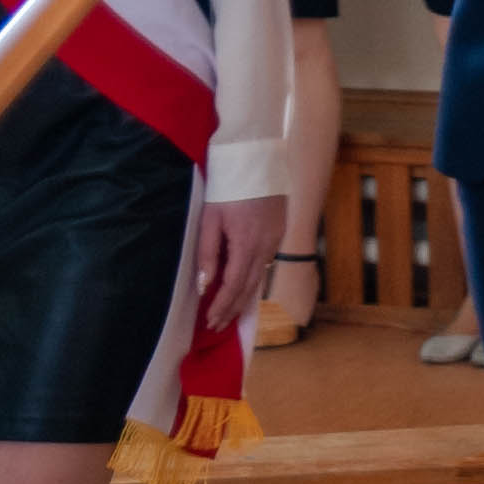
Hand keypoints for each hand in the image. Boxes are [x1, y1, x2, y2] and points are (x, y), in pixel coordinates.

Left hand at [197, 189, 287, 338]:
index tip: (210, 320)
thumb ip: (208, 253)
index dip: (222, 306)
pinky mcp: (279, 232)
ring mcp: (276, 240)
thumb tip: (204, 286)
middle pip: (249, 288)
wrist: (256, 157)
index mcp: (247, 243)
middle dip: (233, 309)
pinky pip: (266, 264)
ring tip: (228, 313)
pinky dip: (253, 280)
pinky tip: (243, 287)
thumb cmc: (228, 185)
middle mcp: (266, 246)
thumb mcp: (211, 217)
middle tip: (217, 326)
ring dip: (243, 298)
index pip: (234, 285)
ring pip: (259, 278)